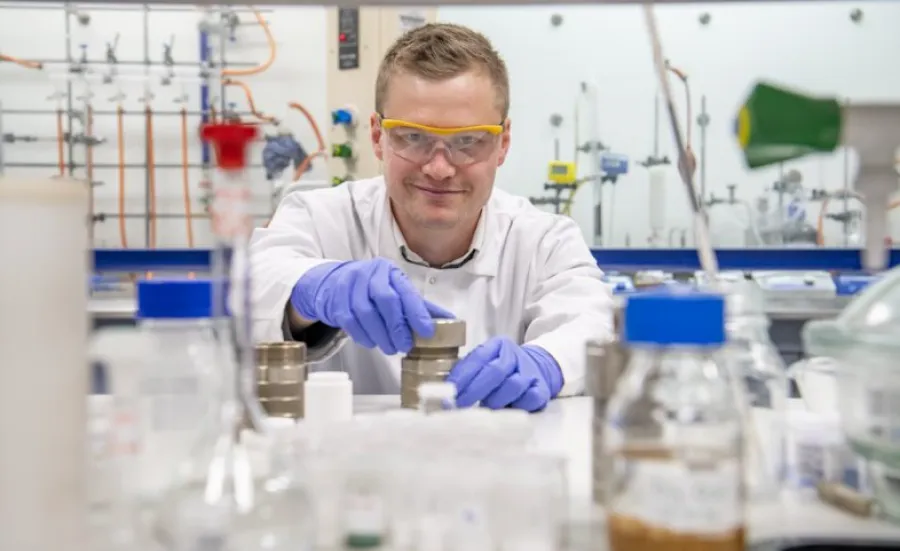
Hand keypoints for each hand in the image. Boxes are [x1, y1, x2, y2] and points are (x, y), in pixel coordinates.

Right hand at [290, 258, 453, 354]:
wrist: (335, 284)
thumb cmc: (373, 289)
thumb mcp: (397, 291)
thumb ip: (420, 305)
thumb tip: (451, 320)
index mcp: (390, 272)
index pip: (406, 292)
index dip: (418, 312)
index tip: (428, 332)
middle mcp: (370, 274)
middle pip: (386, 300)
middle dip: (397, 326)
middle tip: (406, 346)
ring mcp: (350, 286)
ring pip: (366, 312)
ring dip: (380, 335)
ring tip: (391, 348)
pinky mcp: (337, 300)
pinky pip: (350, 321)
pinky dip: (363, 336)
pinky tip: (372, 343)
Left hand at [447, 337, 562, 411]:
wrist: (537, 368)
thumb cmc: (502, 370)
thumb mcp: (486, 362)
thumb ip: (468, 372)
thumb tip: (444, 393)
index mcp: (498, 345)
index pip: (478, 358)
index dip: (462, 377)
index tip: (448, 394)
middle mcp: (515, 355)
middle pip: (495, 371)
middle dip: (474, 390)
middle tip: (459, 406)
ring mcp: (530, 372)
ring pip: (512, 386)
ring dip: (495, 400)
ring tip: (484, 408)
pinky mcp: (542, 389)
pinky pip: (529, 399)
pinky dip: (516, 406)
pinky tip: (507, 410)